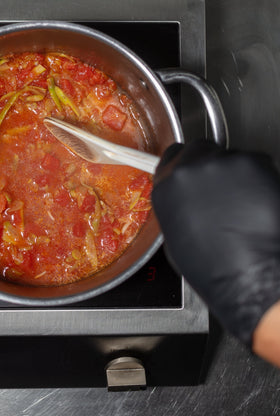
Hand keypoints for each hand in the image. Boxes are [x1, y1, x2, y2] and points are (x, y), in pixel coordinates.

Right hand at [151, 140, 279, 347]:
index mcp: (166, 187)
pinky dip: (258, 178)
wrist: (249, 275)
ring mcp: (220, 164)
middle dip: (210, 166)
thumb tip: (187, 196)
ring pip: (229, 157)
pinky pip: (254, 163)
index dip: (184, 163)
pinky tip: (257, 203)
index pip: (172, 155)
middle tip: (222, 190)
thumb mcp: (175, 235)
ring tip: (243, 205)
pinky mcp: (252, 164)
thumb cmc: (213, 267)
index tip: (193, 170)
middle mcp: (188, 170)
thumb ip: (177, 203)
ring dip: (235, 174)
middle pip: (199, 149)